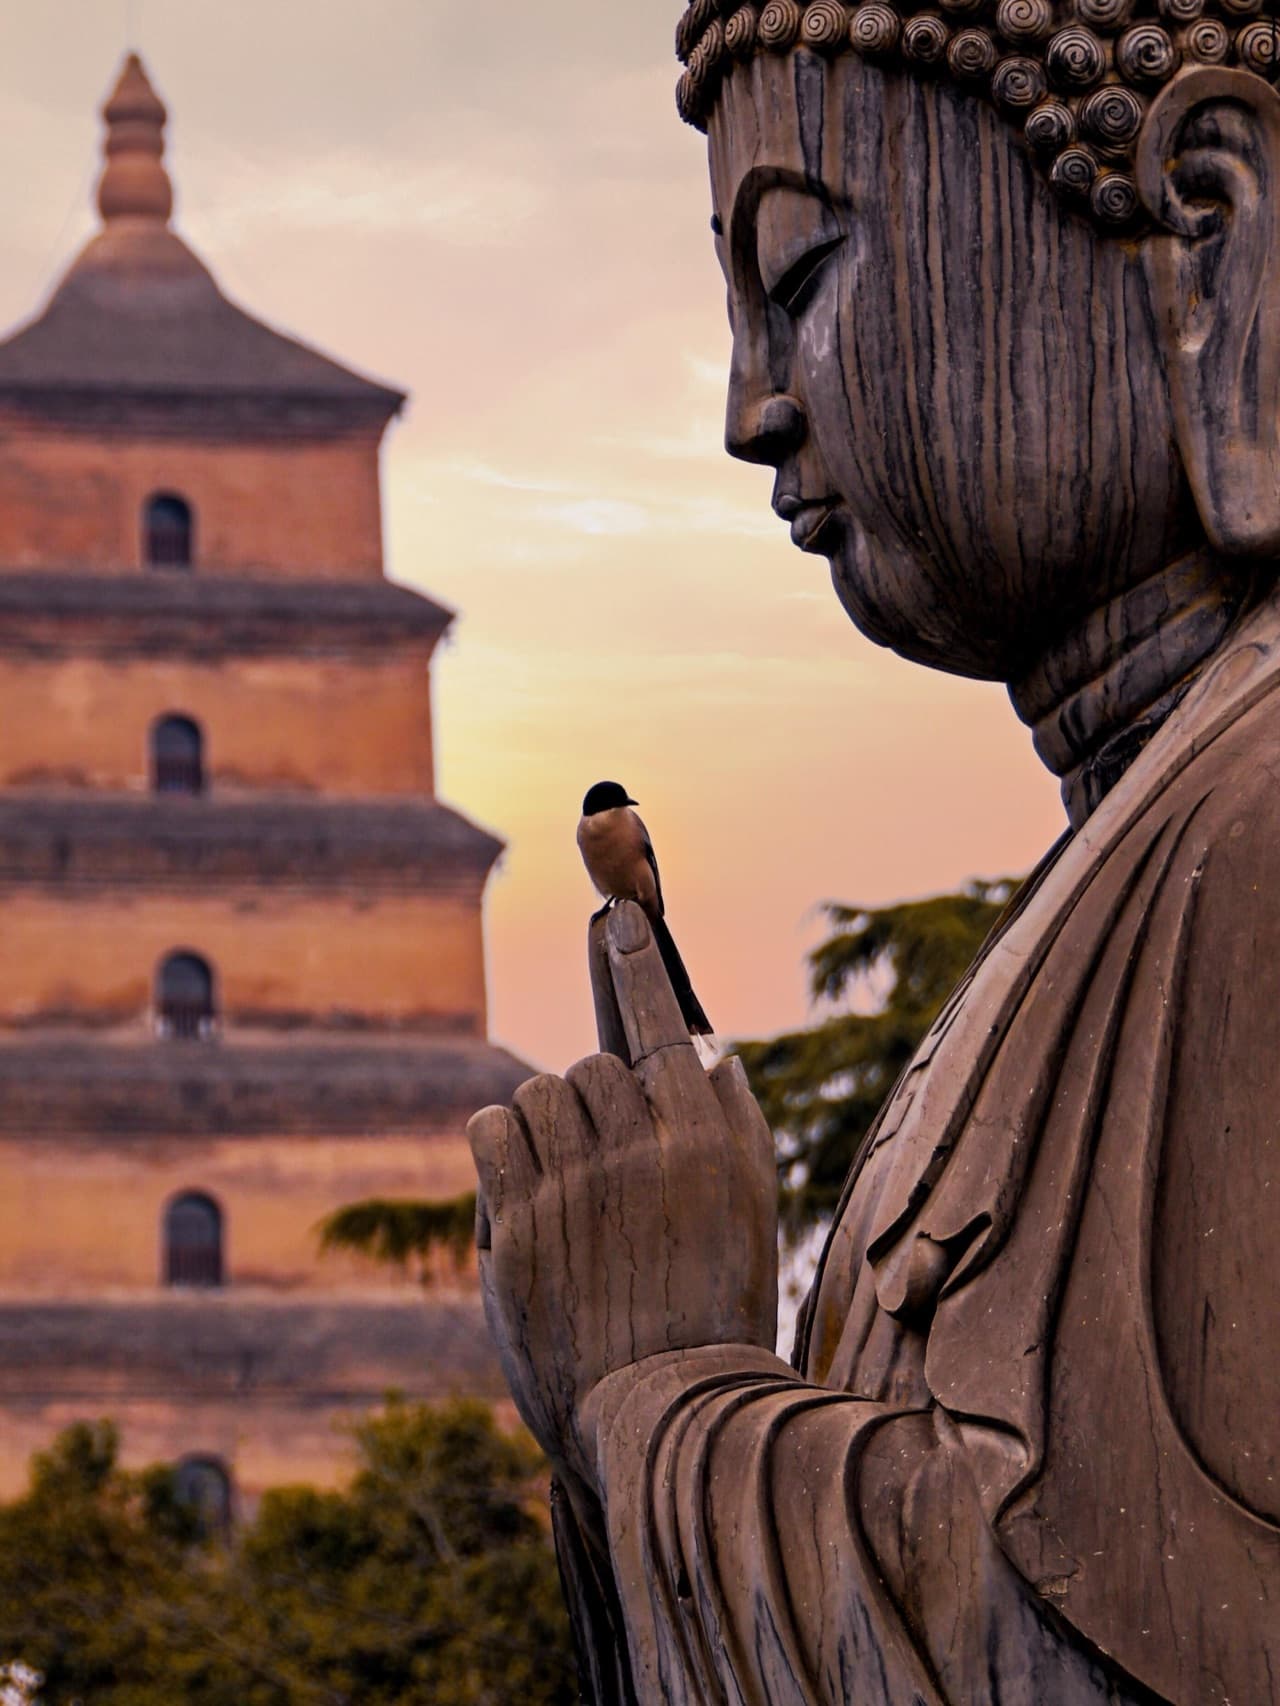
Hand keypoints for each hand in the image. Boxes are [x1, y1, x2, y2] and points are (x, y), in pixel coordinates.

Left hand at [467, 902, 777, 1486]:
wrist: (664, 1416)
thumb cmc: (714, 1311)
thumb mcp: (754, 1215)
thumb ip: (733, 1127)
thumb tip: (710, 1051)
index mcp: (708, 1140)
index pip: (662, 1025)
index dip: (635, 964)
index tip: (618, 916)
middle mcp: (643, 1150)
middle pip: (590, 1065)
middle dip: (593, 1103)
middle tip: (606, 1168)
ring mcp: (578, 1185)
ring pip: (539, 1093)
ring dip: (547, 1128)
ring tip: (570, 1194)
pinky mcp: (521, 1221)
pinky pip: (491, 1127)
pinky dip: (501, 1148)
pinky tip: (524, 1193)